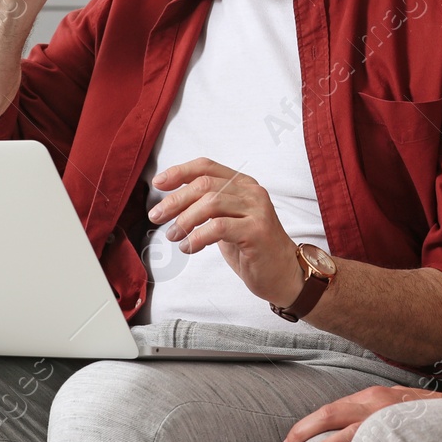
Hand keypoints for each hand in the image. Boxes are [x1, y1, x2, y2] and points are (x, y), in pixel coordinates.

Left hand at [149, 158, 304, 306]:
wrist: (284, 274)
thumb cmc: (252, 249)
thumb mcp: (227, 221)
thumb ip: (208, 207)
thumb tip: (172, 202)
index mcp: (243, 184)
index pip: (207, 166)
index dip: (179, 172)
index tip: (158, 183)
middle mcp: (252, 192)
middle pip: (204, 184)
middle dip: (175, 200)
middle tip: (157, 216)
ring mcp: (257, 210)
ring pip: (210, 203)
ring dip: (184, 220)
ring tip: (174, 237)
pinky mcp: (257, 230)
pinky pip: (219, 227)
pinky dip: (197, 237)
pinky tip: (189, 247)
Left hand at [280, 385, 441, 441]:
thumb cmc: (432, 415)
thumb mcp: (397, 411)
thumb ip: (375, 421)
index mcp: (374, 396)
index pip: (333, 410)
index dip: (310, 425)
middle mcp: (377, 400)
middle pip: (331, 413)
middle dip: (304, 431)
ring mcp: (389, 413)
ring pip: (348, 428)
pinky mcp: (402, 426)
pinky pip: (372, 440)